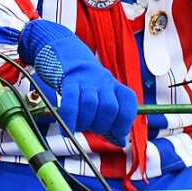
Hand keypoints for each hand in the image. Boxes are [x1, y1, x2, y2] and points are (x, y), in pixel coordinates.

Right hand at [19, 19, 136, 144]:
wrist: (63, 50)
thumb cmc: (83, 81)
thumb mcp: (100, 94)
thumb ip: (110, 116)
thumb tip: (119, 141)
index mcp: (114, 84)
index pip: (129, 105)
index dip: (123, 123)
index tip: (116, 134)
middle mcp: (103, 80)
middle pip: (109, 107)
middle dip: (101, 125)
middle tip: (92, 129)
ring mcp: (85, 79)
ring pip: (90, 104)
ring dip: (85, 123)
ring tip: (79, 126)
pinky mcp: (67, 80)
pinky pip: (70, 101)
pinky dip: (69, 119)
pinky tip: (67, 128)